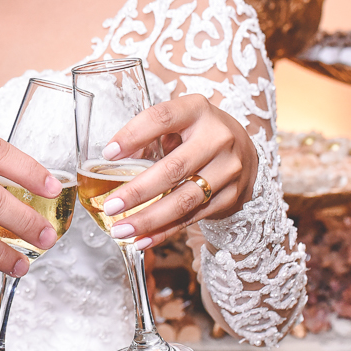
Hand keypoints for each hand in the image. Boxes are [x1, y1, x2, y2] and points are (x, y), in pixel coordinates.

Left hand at [97, 94, 257, 248]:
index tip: (108, 154)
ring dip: (149, 219)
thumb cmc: (198, 132)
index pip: (161, 118)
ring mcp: (228, 169)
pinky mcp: (231, 196)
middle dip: (138, 192)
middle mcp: (218, 138)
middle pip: (174, 168)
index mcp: (197, 110)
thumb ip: (148, 137)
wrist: (243, 149)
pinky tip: (143, 240)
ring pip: (185, 200)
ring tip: (122, 229)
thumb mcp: (177, 122)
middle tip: (111, 206)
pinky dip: (165, 231)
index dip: (132, 135)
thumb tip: (113, 161)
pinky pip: (193, 217)